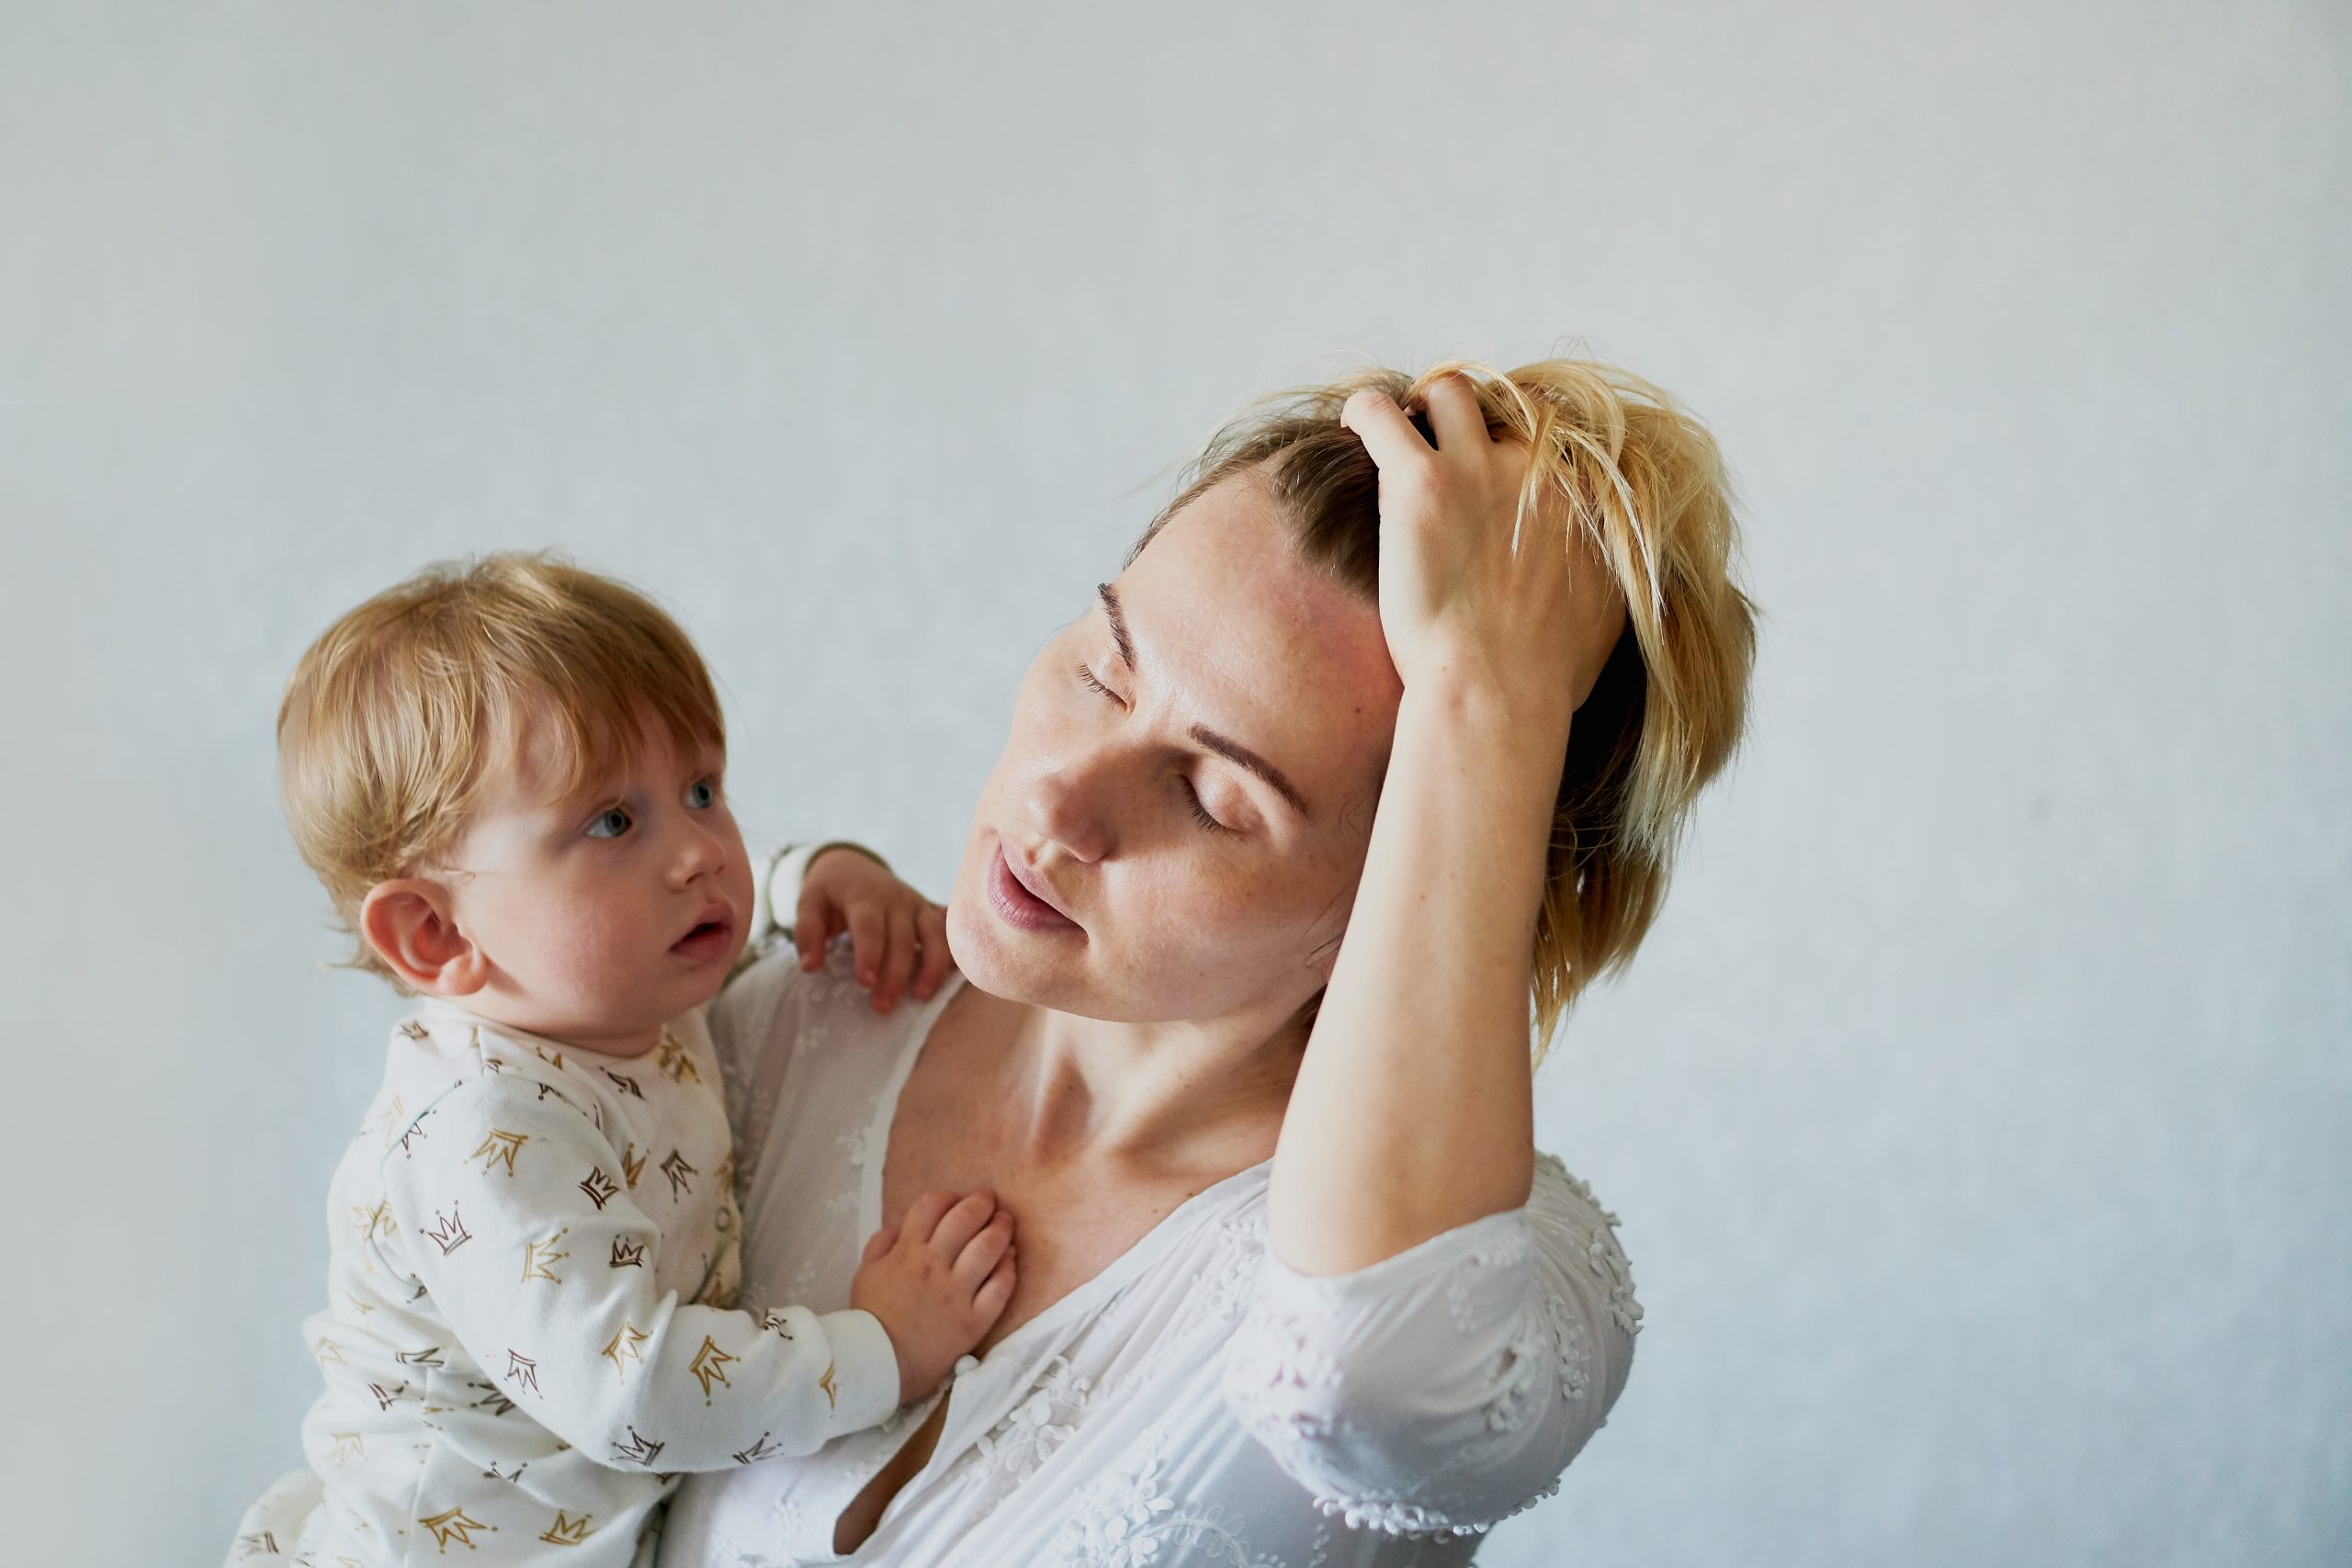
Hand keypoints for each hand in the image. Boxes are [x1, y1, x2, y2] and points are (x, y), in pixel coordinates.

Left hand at [795, 846, 956, 1012]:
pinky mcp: (929, 911)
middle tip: (883, 1007)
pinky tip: (958, 974)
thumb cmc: (829, 891)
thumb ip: (807, 932)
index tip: (865, 983)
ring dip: (932, 966)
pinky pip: (950, 930)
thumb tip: (811, 966)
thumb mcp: (808, 902)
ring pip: (934, 934)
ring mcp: (917, 904)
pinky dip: (957, 949)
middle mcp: (895, 899)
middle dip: (896, 974)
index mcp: (863, 895)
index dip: (869, 954)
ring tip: (922, 997)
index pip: (869, 925)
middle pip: (902, 938)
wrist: (852, 864)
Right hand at [849, 1190, 1016, 1402]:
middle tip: (990, 1200)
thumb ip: (881, 1246)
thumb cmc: (871, 1320)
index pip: (931, 1206)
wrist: (880, 1365)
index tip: (955, 1200)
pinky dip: (1008, 1268)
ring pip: (988, 1248)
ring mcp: (957, 1292)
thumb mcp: (865, 1275)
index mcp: (907, 1252)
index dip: (947, 1197)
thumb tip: (898, 1226)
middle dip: (982, 1203)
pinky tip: (1010, 1259)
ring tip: (1005, 1223)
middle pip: (965, 1219)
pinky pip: (1000, 1287)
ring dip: (1001, 1229)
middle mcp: (934, 1266)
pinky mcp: (975, 1319)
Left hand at [1341, 375, 1626, 730]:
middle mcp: (1537, 467)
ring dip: (1422, 407)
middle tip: (1444, 453)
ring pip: (1449, 390)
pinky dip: (1363, 411)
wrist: (1498, 693)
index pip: (1554, 437)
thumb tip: (1599, 573)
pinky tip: (1352, 430)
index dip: (1520, 448)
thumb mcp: (1608, 617)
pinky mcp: (1420, 480)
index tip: (1496, 476)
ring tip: (1398, 438)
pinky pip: (1379, 411)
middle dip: (1479, 420)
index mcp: (1584, 496)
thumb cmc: (1547, 677)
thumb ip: (1606, 574)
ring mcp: (1479, 467)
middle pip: (1509, 404)